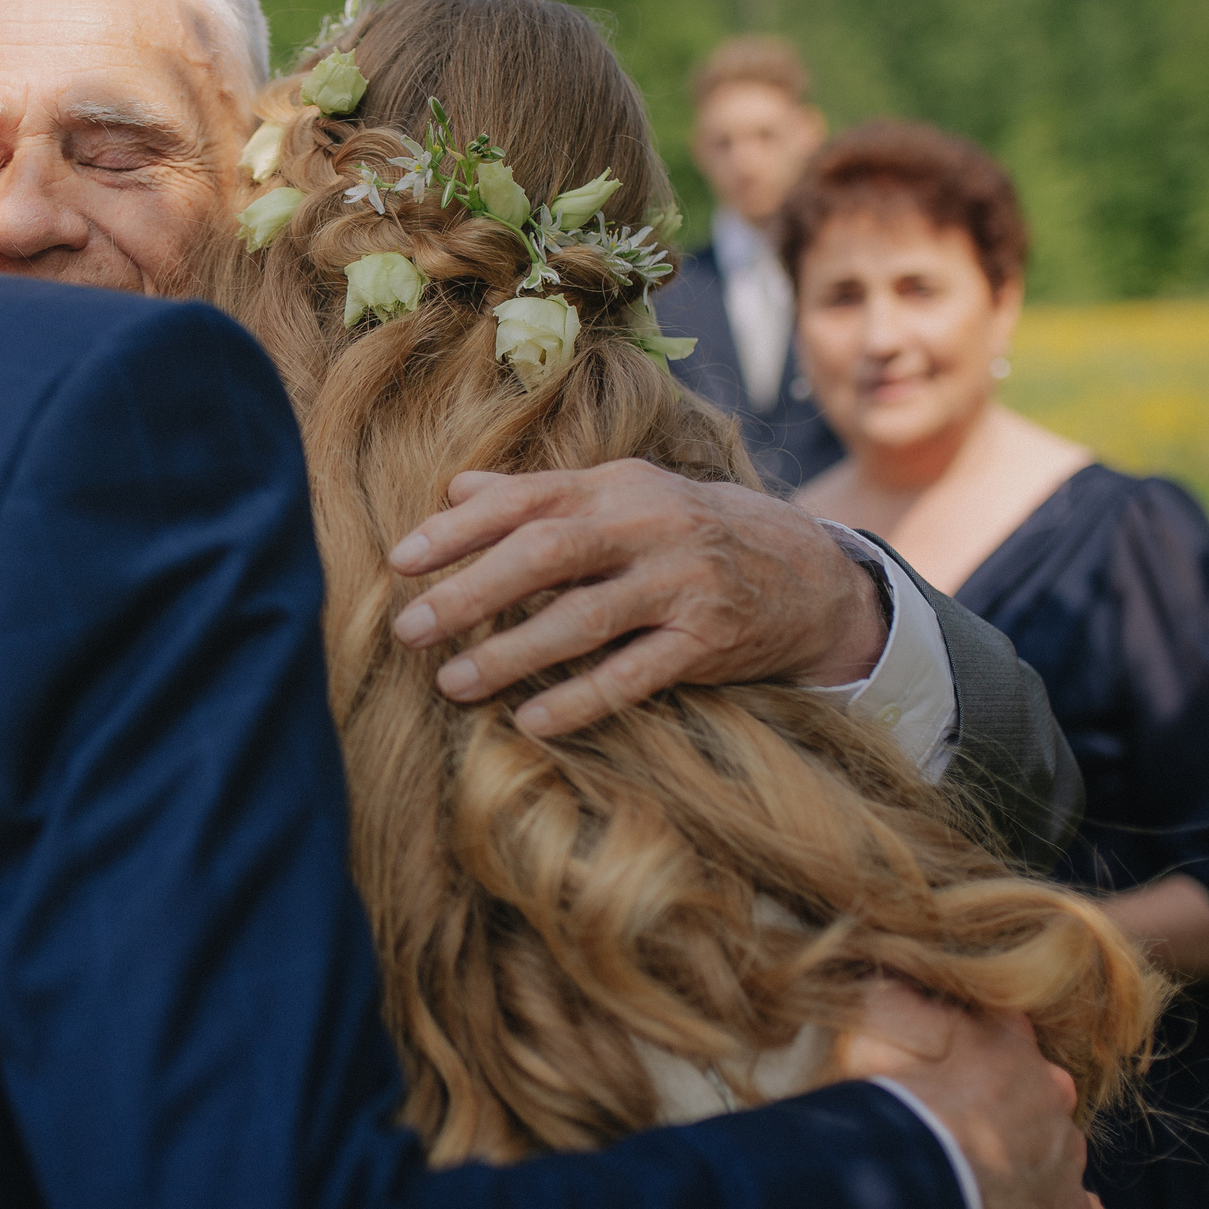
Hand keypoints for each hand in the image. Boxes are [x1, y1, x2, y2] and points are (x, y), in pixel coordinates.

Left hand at [386, 459, 888, 738]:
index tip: (400, 561)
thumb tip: (452, 489)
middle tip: (408, 630)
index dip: (457, 529)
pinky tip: (531, 721)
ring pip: (584, 618)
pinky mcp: (707, 641)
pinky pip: (634, 674)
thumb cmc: (687, 533)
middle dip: (470, 592)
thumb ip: (539, 495)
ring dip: (511, 652)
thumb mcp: (622, 496)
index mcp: (615, 487)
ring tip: (453, 681)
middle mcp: (647, 526)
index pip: (523, 500)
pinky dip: (580, 698)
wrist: (808, 573)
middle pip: (545, 553)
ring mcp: (681, 584)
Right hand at [840, 979, 1098, 1208]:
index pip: (1008, 1033)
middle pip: (1042, 1092)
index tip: (960, 1065)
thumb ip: (900, 997)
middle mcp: (1050, 1094)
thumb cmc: (904, 1098)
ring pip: (1060, 1147)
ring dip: (1031, 1157)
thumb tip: (892, 978)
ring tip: (984, 1173)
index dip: (984, 1049)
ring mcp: (1065, 1155)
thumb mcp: (884, 1018)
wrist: (925, 1175)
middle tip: (967, 1125)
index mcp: (1009, 1045)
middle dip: (1014, 1107)